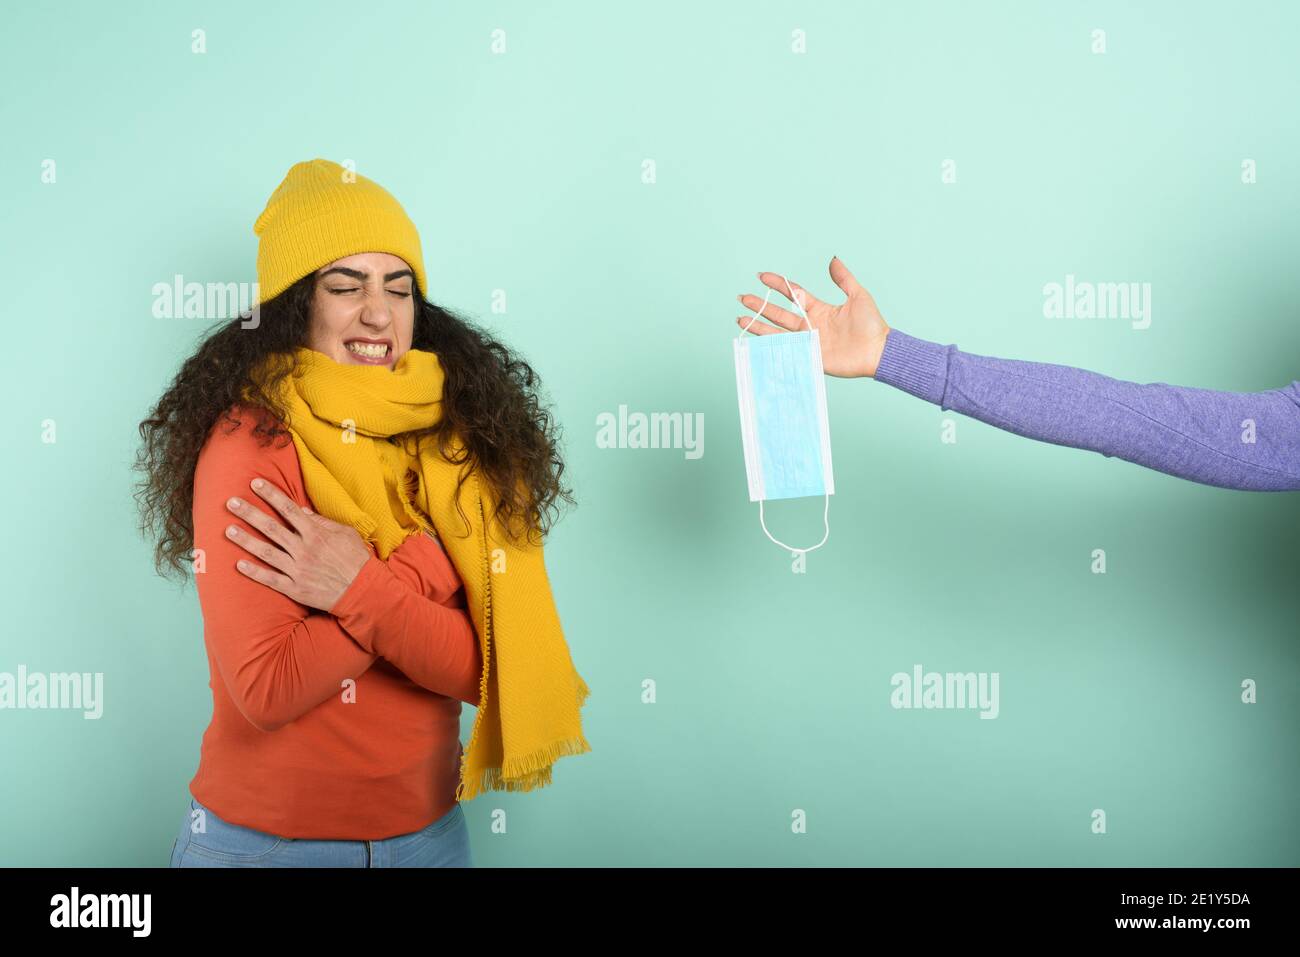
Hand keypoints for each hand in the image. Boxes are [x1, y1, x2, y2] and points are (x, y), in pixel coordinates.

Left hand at [224, 477, 372, 612]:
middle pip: (271, 528)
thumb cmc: (357, 560)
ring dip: (246, 540)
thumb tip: (301, 511)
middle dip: (250, 513)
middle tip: (231, 502)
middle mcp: (304, 550)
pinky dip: (254, 572)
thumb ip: (323, 522)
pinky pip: (271, 579)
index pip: (289, 509)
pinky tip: (239, 564)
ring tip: (228, 530)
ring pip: (266, 552)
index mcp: (316, 534)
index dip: (271, 495)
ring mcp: (298, 570)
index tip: (255, 484)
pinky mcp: (295, 589)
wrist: (363, 592)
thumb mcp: (346, 534)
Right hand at [736, 256, 890, 377]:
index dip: (778, 285)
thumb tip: (833, 259)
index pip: (793, 294)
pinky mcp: (810, 356)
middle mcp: (810, 325)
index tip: (762, 276)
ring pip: (778, 332)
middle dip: (760, 306)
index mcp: (819, 309)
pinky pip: (788, 350)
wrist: (878, 351)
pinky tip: (755, 341)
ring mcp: (809, 342)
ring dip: (759, 326)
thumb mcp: (858, 295)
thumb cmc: (872, 325)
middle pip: (779, 314)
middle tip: (743, 297)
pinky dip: (771, 346)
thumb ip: (843, 278)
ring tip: (740, 318)